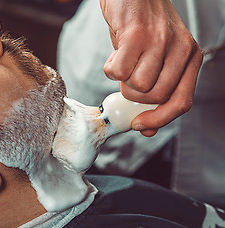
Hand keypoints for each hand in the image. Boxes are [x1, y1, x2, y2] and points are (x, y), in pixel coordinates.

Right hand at [100, 0, 202, 136]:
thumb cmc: (141, 28)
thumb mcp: (155, 59)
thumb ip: (153, 91)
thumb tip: (146, 128)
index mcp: (190, 56)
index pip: (181, 102)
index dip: (159, 119)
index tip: (140, 125)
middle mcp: (180, 48)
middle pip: (156, 97)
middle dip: (134, 97)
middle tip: (126, 82)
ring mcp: (159, 40)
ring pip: (138, 86)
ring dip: (122, 81)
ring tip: (123, 62)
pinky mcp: (136, 34)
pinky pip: (117, 72)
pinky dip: (110, 68)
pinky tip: (115, 54)